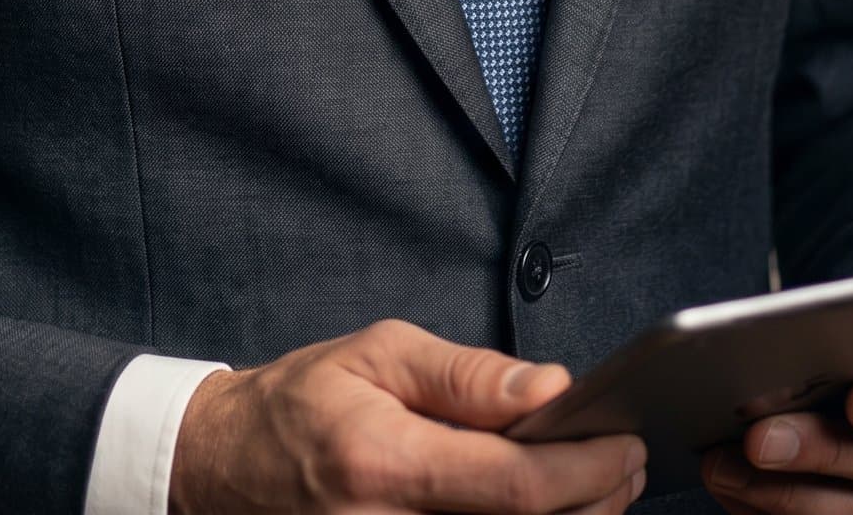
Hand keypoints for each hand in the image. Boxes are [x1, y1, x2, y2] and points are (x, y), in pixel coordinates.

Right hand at [169, 316, 646, 513]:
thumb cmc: (303, 403)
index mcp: (384, 465)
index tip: (625, 442)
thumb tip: (549, 389)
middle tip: (626, 462)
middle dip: (595, 502)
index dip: (586, 469)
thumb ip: (466, 376)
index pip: (514, 485)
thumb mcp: (378, 354)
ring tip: (599, 487)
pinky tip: (546, 511)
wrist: (226, 469)